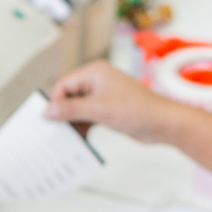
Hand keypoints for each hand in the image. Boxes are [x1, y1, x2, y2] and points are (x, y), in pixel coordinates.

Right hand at [46, 60, 211, 174]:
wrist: (163, 123)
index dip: (56, 102)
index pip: (64, 84)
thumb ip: (71, 109)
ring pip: (78, 108)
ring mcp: (103, 96)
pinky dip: (83, 126)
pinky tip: (82, 139)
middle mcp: (97, 81)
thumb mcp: (99, 109)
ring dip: (74, 122)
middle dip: (64, 113)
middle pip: (69, 96)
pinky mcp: (108, 109)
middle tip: (56, 130)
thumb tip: (48, 110)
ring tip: (70, 137)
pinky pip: (88, 116)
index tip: (50, 120)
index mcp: (94, 72)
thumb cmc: (138, 109)